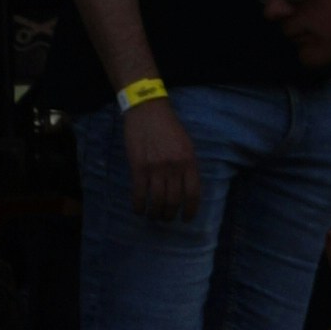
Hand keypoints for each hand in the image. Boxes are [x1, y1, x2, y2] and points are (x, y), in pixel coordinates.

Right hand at [123, 98, 200, 223]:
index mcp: (189, 161)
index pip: (192, 194)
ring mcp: (155, 168)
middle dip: (169, 215)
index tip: (186, 218)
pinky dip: (138, 206)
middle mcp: (174, 167)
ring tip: (153, 216)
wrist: (148, 111)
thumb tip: (186, 188)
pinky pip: (139, 193)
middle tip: (166, 218)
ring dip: (155, 213)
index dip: (190, 210)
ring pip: (157, 201)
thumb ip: (188, 165)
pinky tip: (138, 210)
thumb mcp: (186, 144)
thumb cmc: (168, 127)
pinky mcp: (138, 167)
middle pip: (173, 201)